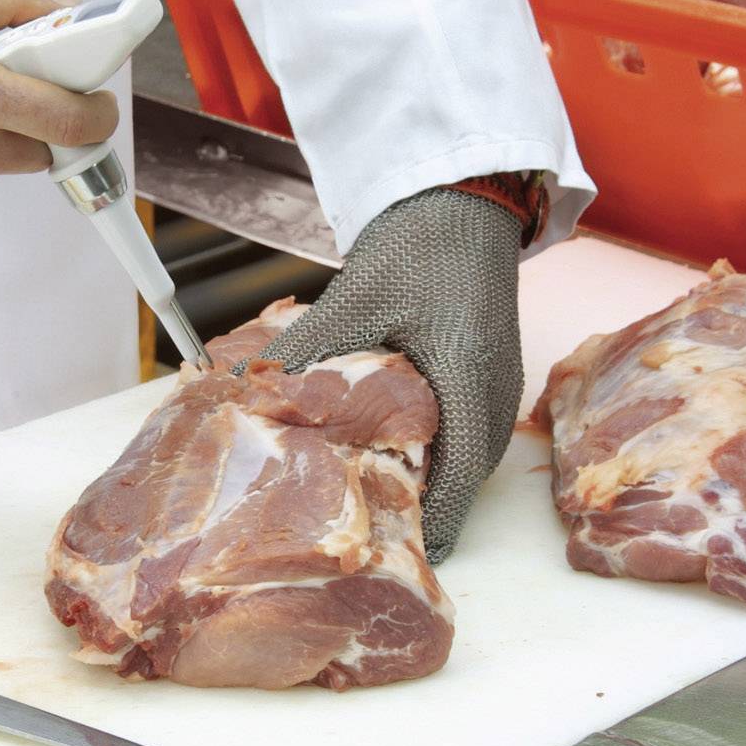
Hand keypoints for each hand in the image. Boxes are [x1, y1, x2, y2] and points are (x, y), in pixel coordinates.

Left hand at [252, 187, 524, 563]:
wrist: (461, 196)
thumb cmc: (418, 243)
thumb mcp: (354, 298)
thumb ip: (306, 349)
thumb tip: (247, 390)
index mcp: (466, 378)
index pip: (460, 481)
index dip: (432, 524)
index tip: (397, 549)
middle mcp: (493, 391)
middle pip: (466, 478)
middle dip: (424, 508)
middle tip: (372, 529)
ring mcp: (498, 382)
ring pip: (468, 455)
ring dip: (432, 478)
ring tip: (380, 498)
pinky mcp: (489, 370)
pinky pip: (469, 429)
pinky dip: (439, 448)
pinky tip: (397, 447)